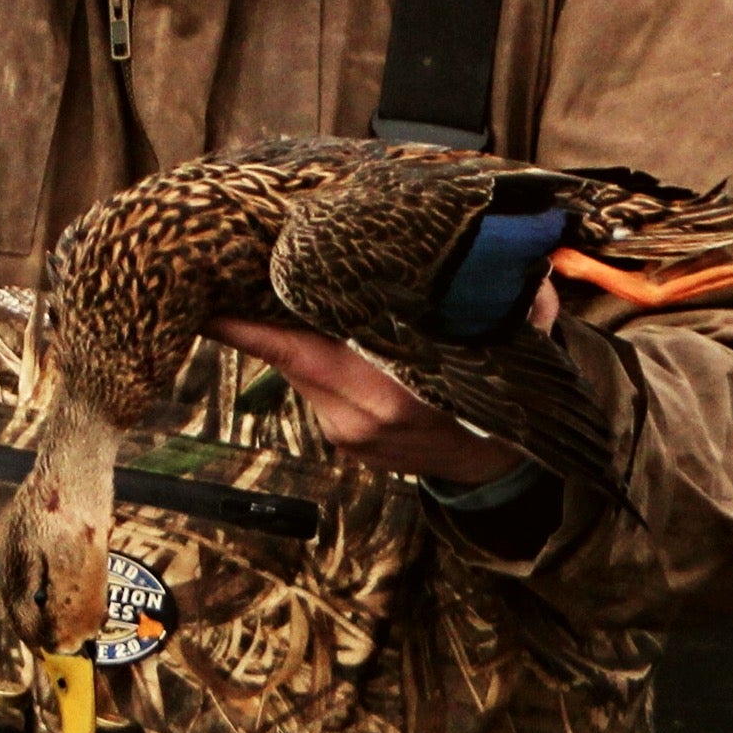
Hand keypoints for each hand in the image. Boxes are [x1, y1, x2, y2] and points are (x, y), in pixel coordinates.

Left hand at [203, 289, 551, 486]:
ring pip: (301, 370)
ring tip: (276, 289)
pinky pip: (315, 387)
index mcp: (398, 395)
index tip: (211, 304)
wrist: (496, 470)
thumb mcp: (520, 348)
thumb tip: (521, 262)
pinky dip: (315, 358)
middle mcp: (362, 416)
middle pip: (291, 356)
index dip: (254, 329)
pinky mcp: (341, 438)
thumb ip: (519, 305)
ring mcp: (346, 433)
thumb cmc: (500, 404)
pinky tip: (323, 331)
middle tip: (231, 269)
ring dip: (291, 333)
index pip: (304, 353)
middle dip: (261, 316)